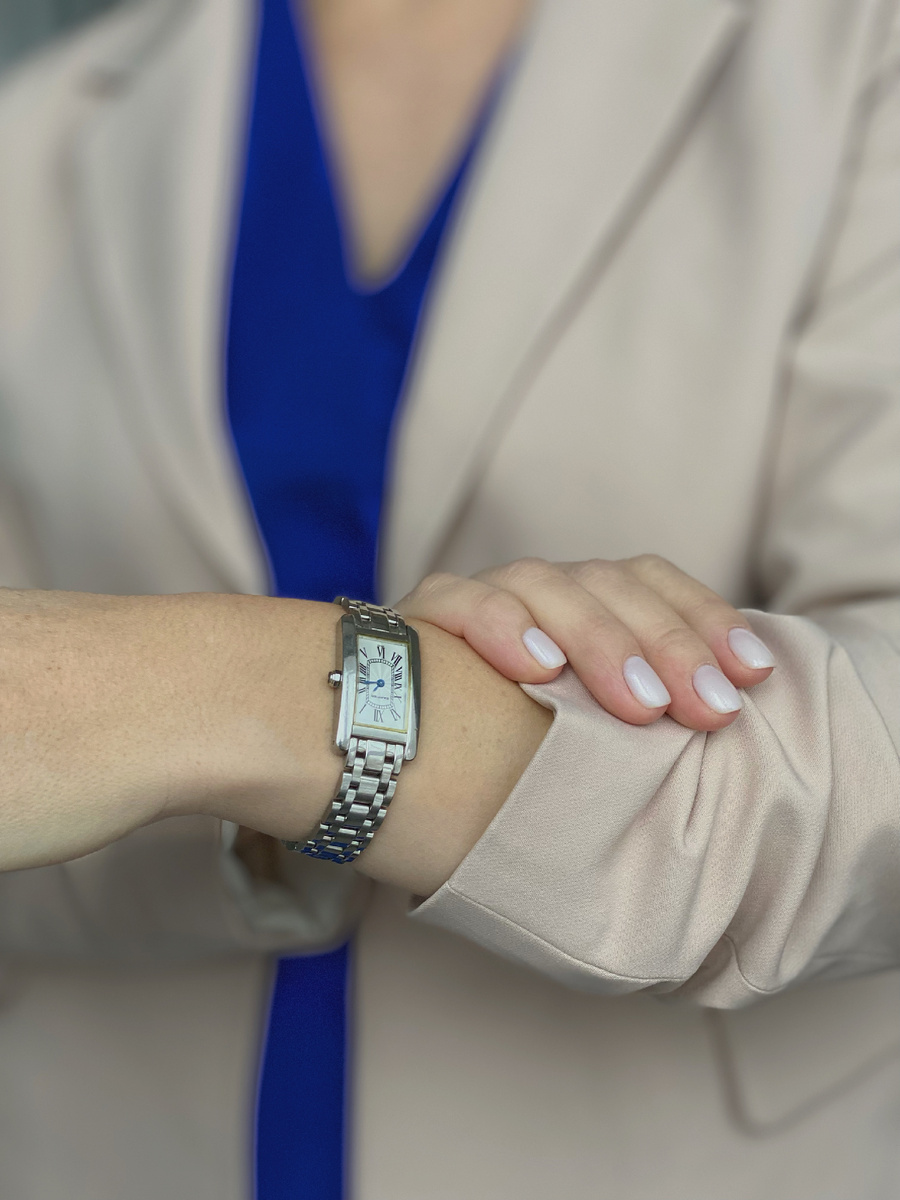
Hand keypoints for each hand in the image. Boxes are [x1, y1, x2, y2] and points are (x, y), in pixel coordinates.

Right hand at [396, 555, 775, 731]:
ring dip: (597, 640)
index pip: (651, 582)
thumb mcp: (575, 735)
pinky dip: (502, 627)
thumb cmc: (494, 750)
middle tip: (706, 711)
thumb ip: (629, 718)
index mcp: (580, 603)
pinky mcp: (420, 616)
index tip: (752, 675)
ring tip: (638, 706)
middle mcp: (534, 588)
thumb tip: (718, 735)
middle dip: (666, 645)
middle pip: (610, 584)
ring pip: (544, 584)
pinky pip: (461, 602)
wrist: (379, 741)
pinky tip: (537, 669)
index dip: (706, 619)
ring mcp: (478, 594)